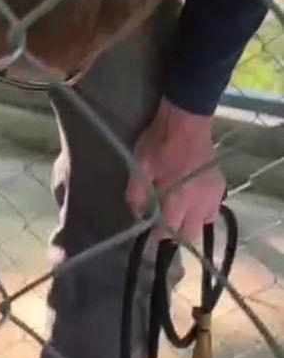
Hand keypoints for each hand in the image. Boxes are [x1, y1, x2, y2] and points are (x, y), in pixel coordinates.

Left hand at [126, 99, 224, 243]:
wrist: (187, 121)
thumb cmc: (160, 142)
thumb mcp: (140, 166)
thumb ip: (136, 194)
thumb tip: (137, 214)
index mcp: (178, 199)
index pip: (168, 232)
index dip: (157, 236)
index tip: (148, 234)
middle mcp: (199, 203)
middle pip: (189, 236)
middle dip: (175, 235)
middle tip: (162, 225)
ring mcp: (213, 195)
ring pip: (203, 225)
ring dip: (189, 224)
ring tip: (177, 214)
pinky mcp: (220, 187)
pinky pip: (212, 210)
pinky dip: (202, 212)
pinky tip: (191, 203)